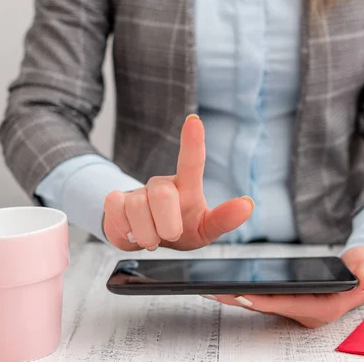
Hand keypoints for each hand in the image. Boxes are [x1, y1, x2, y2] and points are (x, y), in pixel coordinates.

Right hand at [103, 114, 253, 250]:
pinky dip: (125, 229)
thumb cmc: (183, 230)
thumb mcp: (205, 229)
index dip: (192, 141)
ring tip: (151, 237)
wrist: (148, 242)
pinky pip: (116, 209)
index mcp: (187, 187)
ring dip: (146, 234)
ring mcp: (138, 191)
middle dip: (167, 225)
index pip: (191, 161)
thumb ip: (224, 219)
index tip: (194, 121)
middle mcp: (163, 184)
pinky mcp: (116, 199)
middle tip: (170, 235)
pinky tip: (131, 230)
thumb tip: (248, 204)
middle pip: (163, 194)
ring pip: (137, 207)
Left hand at [213, 246, 363, 327]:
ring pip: (264, 303)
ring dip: (240, 296)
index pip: (288, 305)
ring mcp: (300, 307)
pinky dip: (249, 291)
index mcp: (325, 308)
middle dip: (241, 299)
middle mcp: (309, 312)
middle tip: (214, 290)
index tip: (241, 294)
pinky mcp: (293, 299)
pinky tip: (230, 282)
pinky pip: (267, 297)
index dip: (264, 300)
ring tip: (213, 287)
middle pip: (269, 306)